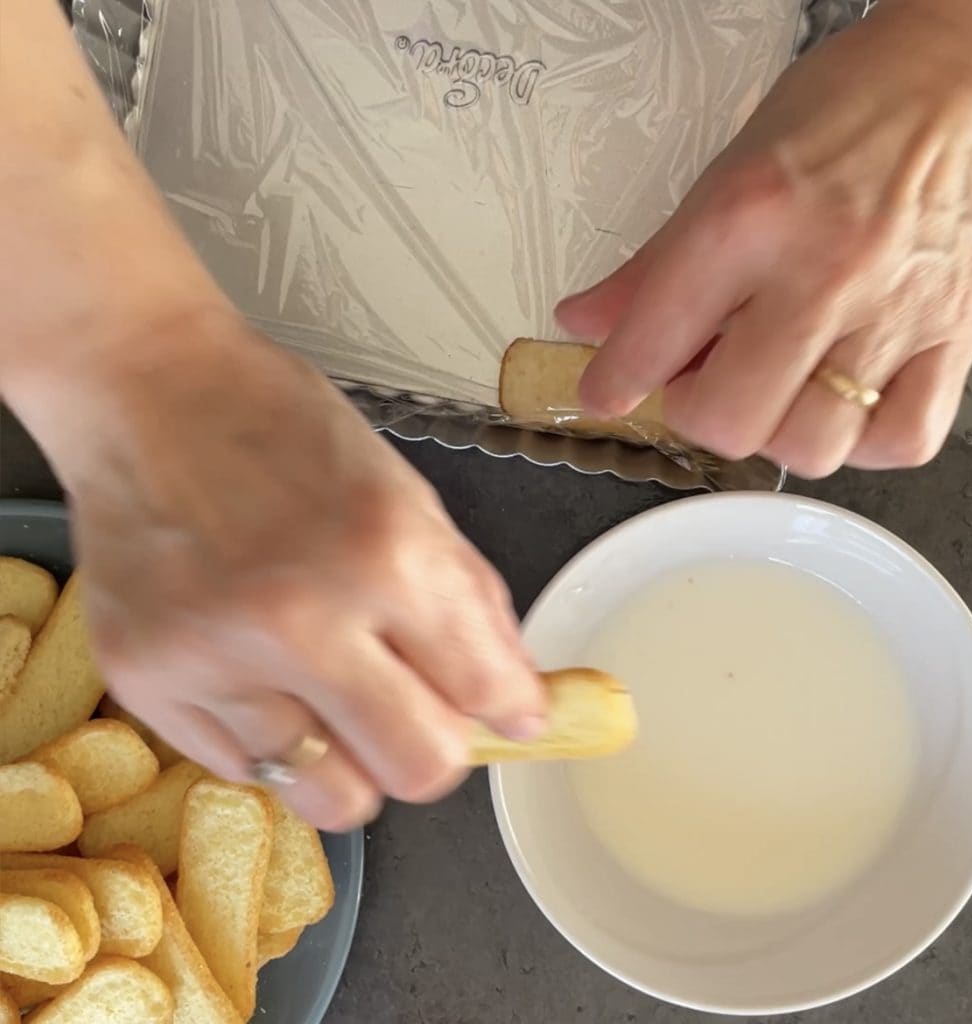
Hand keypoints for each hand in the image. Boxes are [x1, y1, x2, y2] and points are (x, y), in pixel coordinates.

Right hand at [48, 312, 544, 831]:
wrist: (146, 392)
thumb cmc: (283, 430)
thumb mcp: (406, 493)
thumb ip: (467, 602)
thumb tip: (514, 699)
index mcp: (383, 553)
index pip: (482, 689)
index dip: (511, 711)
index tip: (511, 716)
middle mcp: (298, 619)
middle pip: (417, 771)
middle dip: (436, 751)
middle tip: (421, 714)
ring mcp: (213, 660)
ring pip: (331, 796)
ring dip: (355, 763)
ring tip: (336, 704)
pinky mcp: (144, 684)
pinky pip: (246, 769)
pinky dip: (275, 741)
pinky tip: (263, 679)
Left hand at [557, 3, 971, 477]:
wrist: (948, 88)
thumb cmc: (833, 121)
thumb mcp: (720, 179)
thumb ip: (650, 270)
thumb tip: (584, 325)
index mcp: (748, 220)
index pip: (654, 341)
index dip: (614, 382)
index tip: (607, 393)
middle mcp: (824, 272)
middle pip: (732, 421)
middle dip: (701, 411)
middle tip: (707, 378)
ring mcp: (896, 312)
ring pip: (812, 447)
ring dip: (778, 432)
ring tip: (779, 386)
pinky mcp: (957, 338)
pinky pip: (899, 441)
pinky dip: (862, 439)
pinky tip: (845, 398)